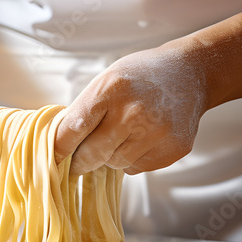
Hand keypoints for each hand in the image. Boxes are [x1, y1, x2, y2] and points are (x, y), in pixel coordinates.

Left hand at [54, 46, 207, 175]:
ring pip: (114, 164)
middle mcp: (133, 112)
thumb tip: (59, 147)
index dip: (58, 148)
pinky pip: (137, 168)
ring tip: (123, 134)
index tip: (51, 159)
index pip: (73, 129)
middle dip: (81, 159)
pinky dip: (133, 159)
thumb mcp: (107, 80)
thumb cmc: (140, 77)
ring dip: (111, 156)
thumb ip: (84, 111)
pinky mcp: (173, 149)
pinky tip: (143, 138)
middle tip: (78, 160)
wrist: (190, 73)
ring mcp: (156, 133)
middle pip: (92, 154)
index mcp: (111, 89)